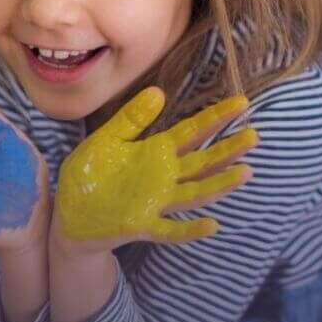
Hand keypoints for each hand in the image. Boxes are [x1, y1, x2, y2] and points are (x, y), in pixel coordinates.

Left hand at [51, 87, 256, 252]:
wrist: (67, 213)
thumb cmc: (89, 174)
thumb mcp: (107, 139)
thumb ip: (132, 119)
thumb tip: (159, 91)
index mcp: (156, 152)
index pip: (193, 132)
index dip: (216, 117)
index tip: (241, 103)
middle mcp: (163, 177)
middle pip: (202, 162)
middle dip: (228, 149)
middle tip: (254, 136)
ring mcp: (155, 202)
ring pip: (194, 192)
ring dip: (219, 185)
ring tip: (244, 172)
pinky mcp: (141, 225)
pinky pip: (169, 229)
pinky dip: (189, 230)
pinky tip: (211, 225)